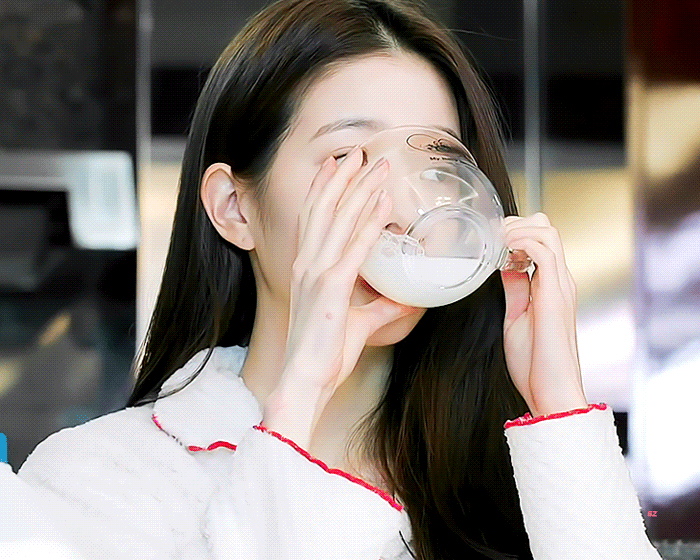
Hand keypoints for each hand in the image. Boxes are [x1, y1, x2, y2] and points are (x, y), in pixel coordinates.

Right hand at [269, 145, 419, 432]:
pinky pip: (355, 247)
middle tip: (360, 152)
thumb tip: (406, 300)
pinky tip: (384, 202)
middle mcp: (307, 264)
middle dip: (344, 178)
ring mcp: (317, 273)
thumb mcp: (359, 322)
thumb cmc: (326, 353)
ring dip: (360, 190)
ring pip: (340, 220)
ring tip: (378, 165)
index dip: (325, 188)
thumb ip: (381, 307)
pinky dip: (369, 222)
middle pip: (326, 209)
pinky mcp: (331, 288)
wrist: (306, 379)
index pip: (314, 218)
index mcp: (307, 269)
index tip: (336, 164)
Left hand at [500, 212, 587, 416]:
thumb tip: (506, 269)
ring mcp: (560, 286)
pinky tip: (504, 254)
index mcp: (551, 285)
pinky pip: (543, 252)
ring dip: (517, 229)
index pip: (541, 239)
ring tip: (496, 242)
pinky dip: (521, 243)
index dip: (515, 232)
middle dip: (516, 223)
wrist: (551, 391)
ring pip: (548, 232)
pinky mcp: (555, 295)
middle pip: (547, 227)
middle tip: (492, 237)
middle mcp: (560, 280)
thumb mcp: (516, 317)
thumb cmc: (534, 363)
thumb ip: (515, 290)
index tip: (491, 244)